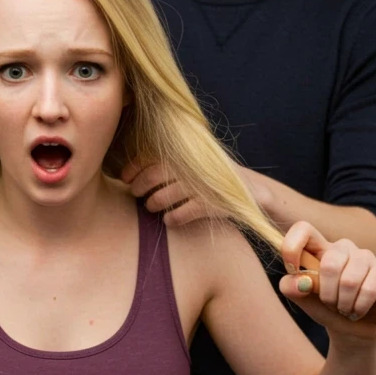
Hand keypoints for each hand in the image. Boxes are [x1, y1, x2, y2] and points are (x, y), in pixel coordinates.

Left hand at [121, 158, 259, 227]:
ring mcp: (202, 186)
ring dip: (154, 204)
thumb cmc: (212, 178)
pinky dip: (173, 218)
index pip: (152, 157)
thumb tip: (132, 170)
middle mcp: (192, 167)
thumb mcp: (194, 163)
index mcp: (186, 154)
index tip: (124, 178)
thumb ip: (170, 162)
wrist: (250, 190)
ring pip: (166, 196)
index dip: (134, 168)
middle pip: (155, 175)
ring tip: (151, 207)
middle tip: (136, 194)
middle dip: (140, 186)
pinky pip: (183, 213)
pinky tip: (169, 220)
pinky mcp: (212, 204)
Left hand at [278, 221, 375, 340]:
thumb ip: (291, 287)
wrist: (352, 330)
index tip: (292, 270)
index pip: (303, 229)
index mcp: (319, 248)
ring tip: (344, 309)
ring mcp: (365, 256)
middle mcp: (342, 247)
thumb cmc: (325, 309)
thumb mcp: (303, 300)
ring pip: (349, 280)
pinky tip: (358, 311)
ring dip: (344, 303)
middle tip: (330, 304)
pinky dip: (359, 307)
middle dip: (327, 294)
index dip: (293, 247)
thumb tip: (301, 281)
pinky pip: (369, 289)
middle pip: (330, 264)